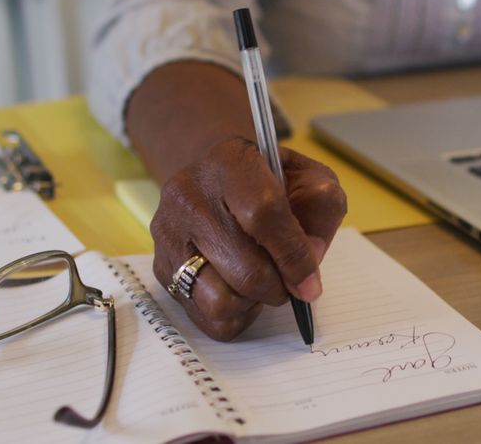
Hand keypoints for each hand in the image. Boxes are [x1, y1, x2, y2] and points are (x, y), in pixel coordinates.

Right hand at [151, 136, 346, 340]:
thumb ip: (320, 211)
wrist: (219, 179)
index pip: (263, 214)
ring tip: (262, 281)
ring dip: (253, 302)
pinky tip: (242, 290)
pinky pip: (207, 318)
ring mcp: (169, 234)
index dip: (293, 255)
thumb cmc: (271, 183)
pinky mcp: (161, 267)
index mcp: (231, 161)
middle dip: (279, 286)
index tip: (310, 281)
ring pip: (219, 300)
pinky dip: (235, 315)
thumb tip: (307, 262)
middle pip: (245, 269)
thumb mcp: (308, 179)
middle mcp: (189, 194)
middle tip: (289, 279)